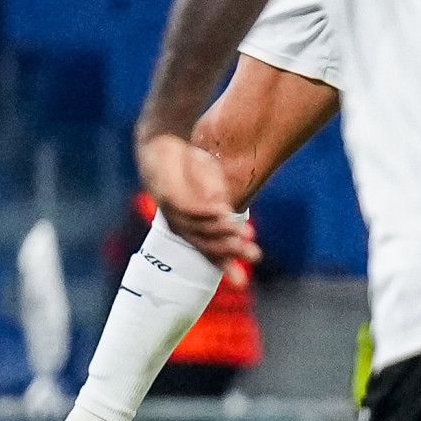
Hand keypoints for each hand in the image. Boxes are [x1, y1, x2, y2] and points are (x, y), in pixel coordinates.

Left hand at [137, 129, 252, 262]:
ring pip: (199, 229)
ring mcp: (171, 210)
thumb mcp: (209, 182)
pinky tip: (225, 214)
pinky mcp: (167, 194)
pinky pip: (190, 209)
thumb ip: (217, 201)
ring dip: (223, 232)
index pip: (207, 249)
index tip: (242, 283)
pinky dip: (208, 213)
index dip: (224, 265)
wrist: (165, 137)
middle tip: (255, 256)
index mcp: (188, 224)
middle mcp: (178, 223)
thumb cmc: (188, 161)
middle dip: (230, 251)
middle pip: (205, 244)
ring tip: (245, 234)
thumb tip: (226, 213)